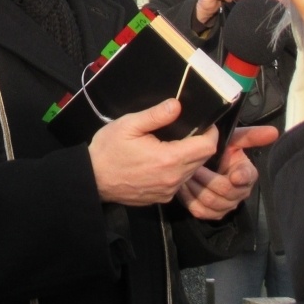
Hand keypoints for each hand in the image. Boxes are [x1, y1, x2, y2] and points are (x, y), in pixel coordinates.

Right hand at [88, 99, 219, 205]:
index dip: (210, 133)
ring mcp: (168, 191)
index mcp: (169, 159)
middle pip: (203, 160)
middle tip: (188, 130)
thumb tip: (177, 105)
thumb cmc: (108, 150)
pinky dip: (178, 170)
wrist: (92, 179)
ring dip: (190, 158)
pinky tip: (162, 161)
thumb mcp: (128, 125)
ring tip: (175, 144)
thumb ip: (156, 115)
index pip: (207, 147)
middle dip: (201, 144)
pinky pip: (180, 182)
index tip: (204, 123)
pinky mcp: (162, 198)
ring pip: (192, 172)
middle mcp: (174, 179)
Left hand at [179, 125, 279, 218]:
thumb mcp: (234, 140)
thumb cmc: (219, 151)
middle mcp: (239, 192)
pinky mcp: (211, 213)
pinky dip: (189, 198)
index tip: (234, 175)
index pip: (248, 177)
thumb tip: (274, 131)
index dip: (242, 177)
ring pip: (212, 201)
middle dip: (208, 178)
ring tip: (186, 174)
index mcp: (246, 174)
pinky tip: (183, 187)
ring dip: (196, 187)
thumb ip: (251, 135)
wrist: (201, 164)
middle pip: (226, 190)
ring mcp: (226, 205)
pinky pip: (200, 210)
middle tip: (193, 167)